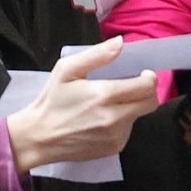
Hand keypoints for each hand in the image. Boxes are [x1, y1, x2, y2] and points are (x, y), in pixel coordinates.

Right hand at [4, 44, 160, 173]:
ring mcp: (115, 136)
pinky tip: (102, 120)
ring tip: (108, 105)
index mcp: (104, 95)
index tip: (142, 74)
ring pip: (138, 116)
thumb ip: (97, 54)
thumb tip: (120, 42)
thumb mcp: (66, 70)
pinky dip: (121, 123)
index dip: (149, 78)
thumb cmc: (51, 101)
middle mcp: (114, 118)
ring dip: (131, 107)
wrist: (39, 138)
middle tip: (133, 87)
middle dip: (147, 92)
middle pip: (150, 103)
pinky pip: (128, 130)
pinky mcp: (113, 148)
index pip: (147, 86)